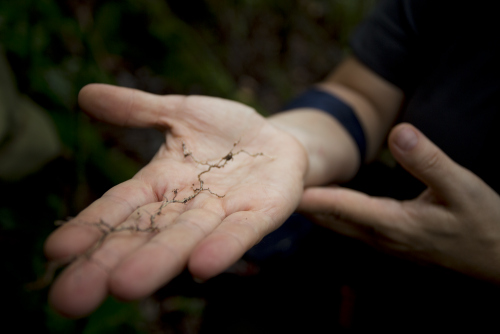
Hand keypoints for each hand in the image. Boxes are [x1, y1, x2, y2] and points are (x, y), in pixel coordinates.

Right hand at [45, 84, 307, 316]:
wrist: (273, 138)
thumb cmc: (223, 132)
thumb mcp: (179, 114)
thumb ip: (137, 109)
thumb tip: (85, 93)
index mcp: (161, 183)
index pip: (119, 208)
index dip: (90, 228)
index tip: (55, 253)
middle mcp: (186, 205)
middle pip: (144, 236)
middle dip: (110, 264)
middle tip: (70, 300)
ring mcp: (224, 211)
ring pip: (186, 238)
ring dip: (158, 261)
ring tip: (126, 286)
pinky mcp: (262, 211)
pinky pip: (241, 231)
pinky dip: (222, 247)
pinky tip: (202, 266)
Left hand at [299, 123, 499, 282]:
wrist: (495, 258)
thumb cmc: (482, 222)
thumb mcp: (462, 188)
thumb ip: (429, 161)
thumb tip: (398, 132)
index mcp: (393, 223)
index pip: (341, 206)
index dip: (310, 195)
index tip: (281, 184)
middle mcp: (380, 237)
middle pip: (330, 219)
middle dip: (303, 203)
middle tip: (271, 186)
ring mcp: (383, 242)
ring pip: (337, 224)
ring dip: (313, 209)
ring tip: (289, 190)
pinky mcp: (388, 240)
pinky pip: (348, 226)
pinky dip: (330, 212)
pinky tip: (323, 201)